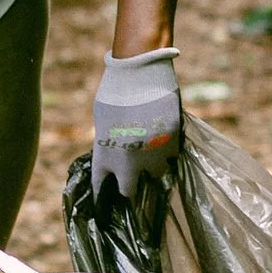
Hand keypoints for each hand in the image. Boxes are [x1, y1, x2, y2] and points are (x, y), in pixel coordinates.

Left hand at [93, 46, 181, 205]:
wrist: (140, 71)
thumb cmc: (116, 90)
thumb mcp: (103, 118)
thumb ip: (108, 140)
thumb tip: (116, 152)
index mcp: (104, 155)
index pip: (99, 187)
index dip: (102, 194)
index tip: (105, 201)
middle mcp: (127, 162)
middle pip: (129, 192)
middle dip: (130, 188)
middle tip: (134, 185)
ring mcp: (151, 155)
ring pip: (156, 176)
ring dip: (154, 169)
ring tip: (153, 158)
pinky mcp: (171, 144)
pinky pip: (172, 157)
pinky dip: (169, 152)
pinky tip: (165, 143)